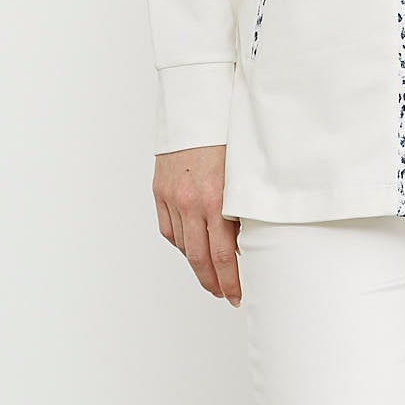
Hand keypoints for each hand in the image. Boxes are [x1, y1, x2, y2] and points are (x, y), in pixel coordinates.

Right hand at [153, 145, 242, 303]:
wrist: (198, 107)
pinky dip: (181, 244)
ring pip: (183, 246)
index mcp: (216, 200)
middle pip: (200, 258)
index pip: (222, 256)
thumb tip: (244, 244)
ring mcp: (172, 198)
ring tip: (212, 276)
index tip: (236, 296)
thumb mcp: (243, 177)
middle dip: (213, 282)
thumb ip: (243, 211)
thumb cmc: (228, 137)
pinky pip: (169, 229)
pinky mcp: (160, 191)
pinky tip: (192, 250)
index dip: (230, 282)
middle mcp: (191, 202)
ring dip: (198, 265)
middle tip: (224, 296)